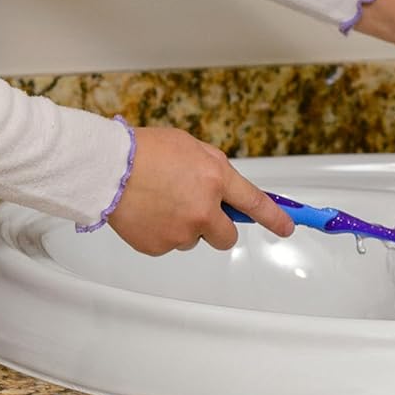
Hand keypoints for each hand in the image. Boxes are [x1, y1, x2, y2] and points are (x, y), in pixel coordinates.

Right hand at [107, 126, 294, 254]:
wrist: (107, 168)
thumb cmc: (146, 150)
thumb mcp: (192, 148)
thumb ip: (214, 169)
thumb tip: (227, 188)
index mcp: (216, 178)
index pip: (256, 204)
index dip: (275, 218)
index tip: (288, 227)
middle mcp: (204, 209)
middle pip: (227, 237)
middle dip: (218, 228)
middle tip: (199, 212)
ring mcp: (181, 231)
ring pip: (194, 239)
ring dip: (185, 227)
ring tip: (161, 203)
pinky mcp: (159, 246)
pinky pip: (169, 245)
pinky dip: (162, 233)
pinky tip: (148, 213)